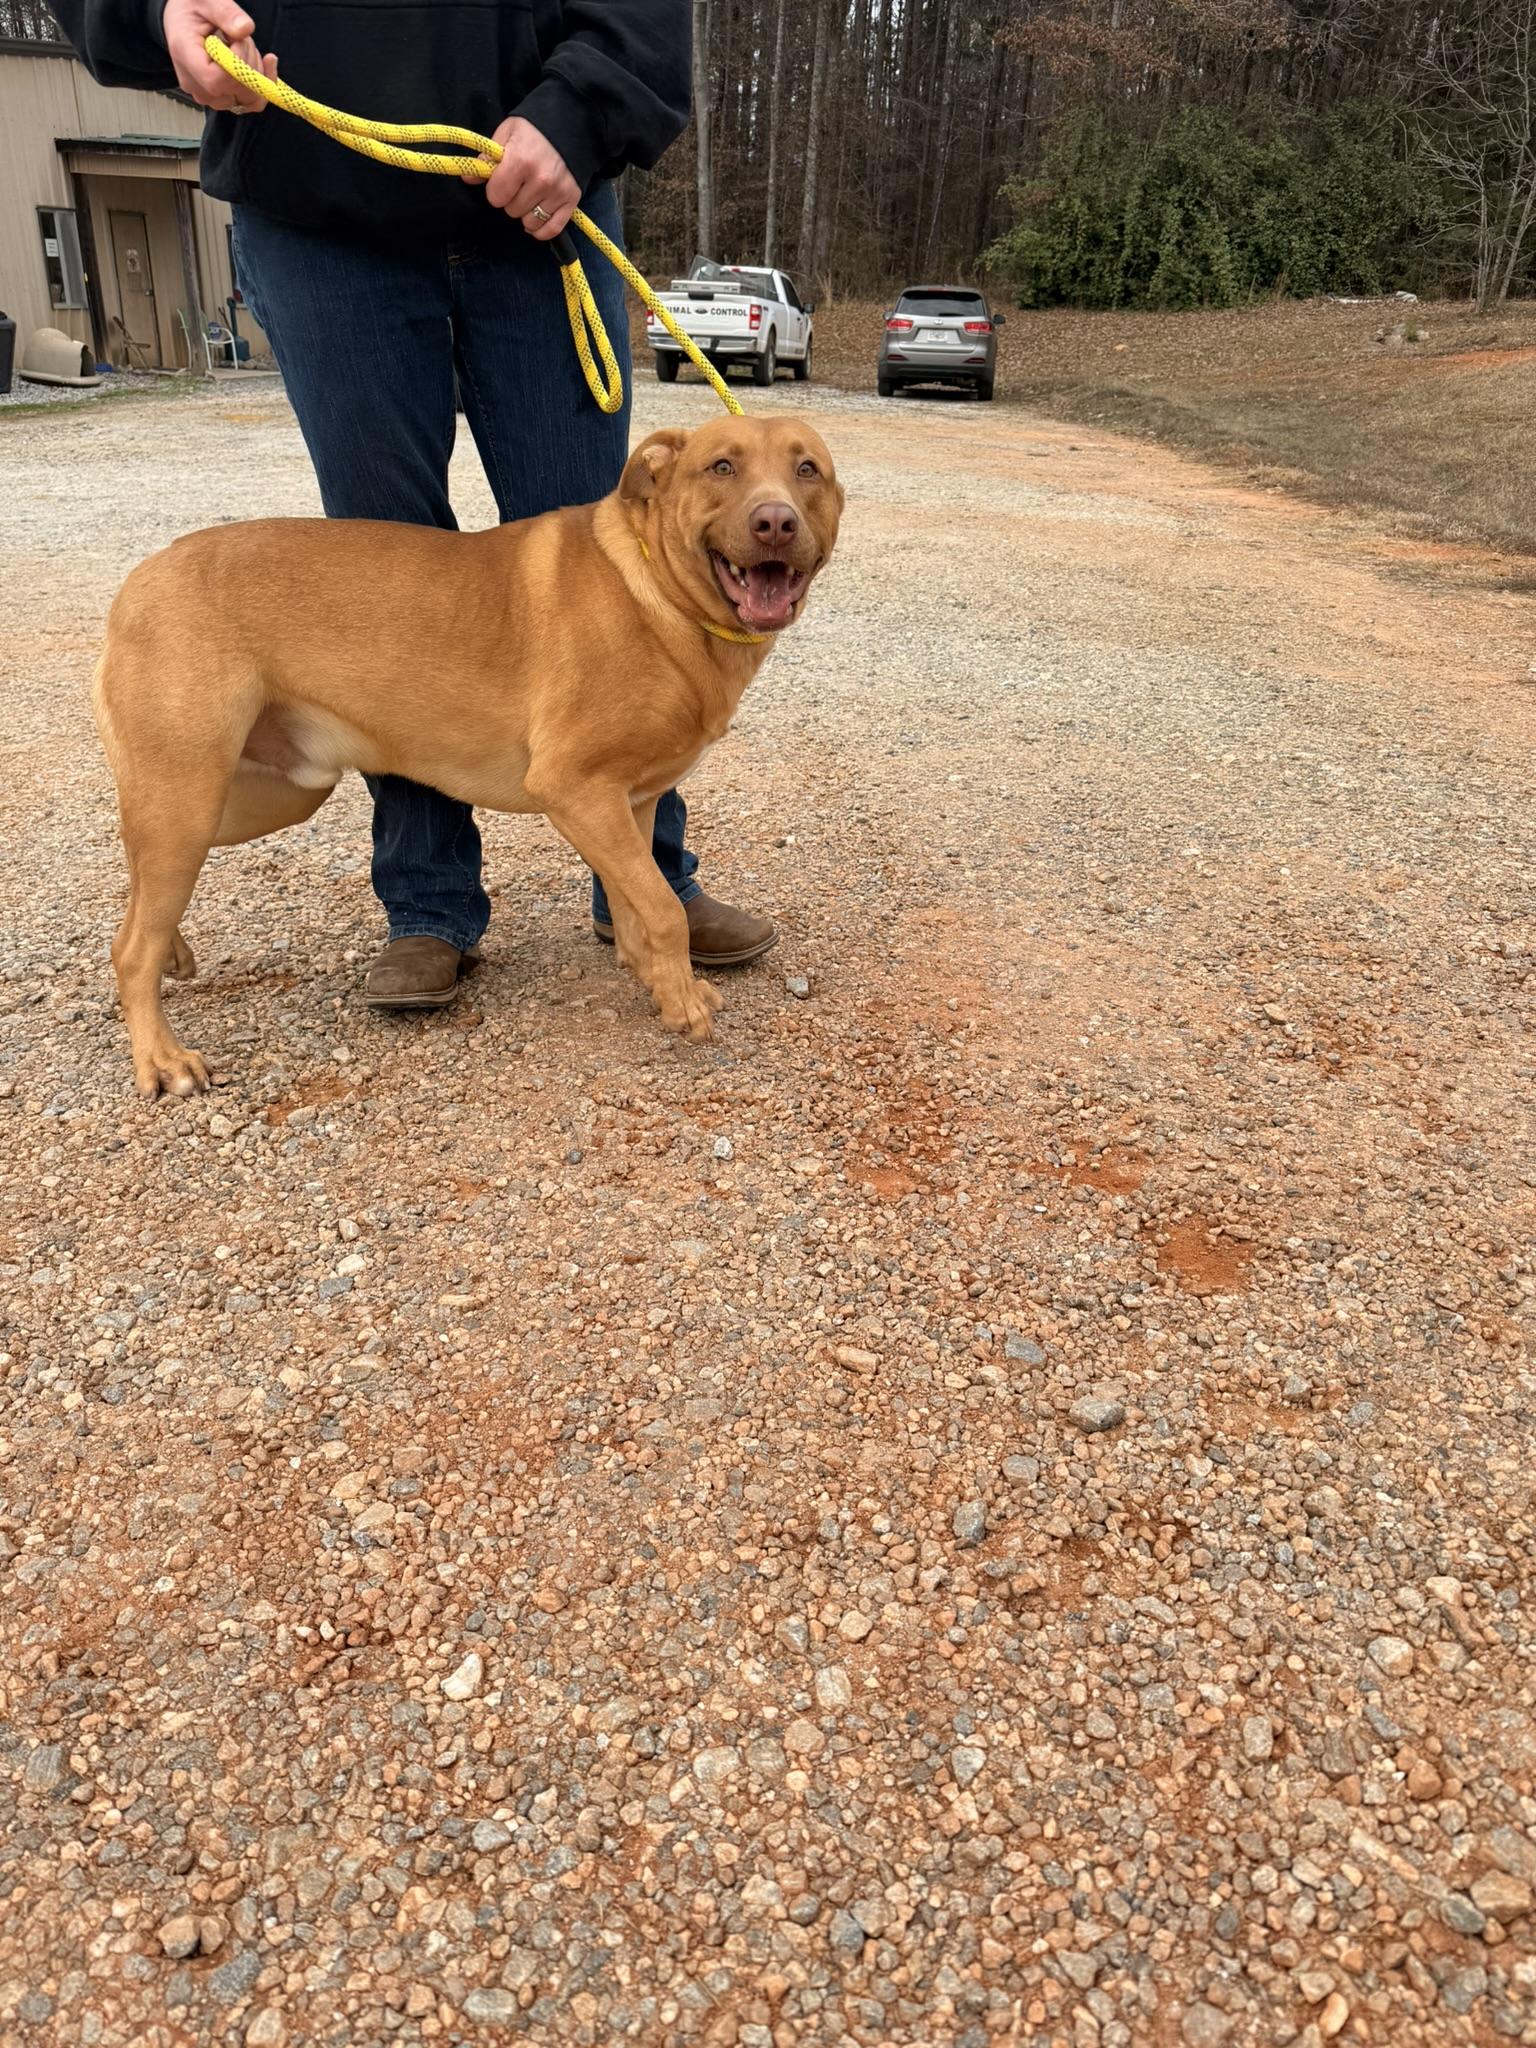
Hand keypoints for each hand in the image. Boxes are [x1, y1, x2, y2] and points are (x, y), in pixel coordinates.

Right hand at [162, 0, 277, 110]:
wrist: (183, 17)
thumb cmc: (191, 7)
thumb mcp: (207, 0)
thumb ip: (226, 13)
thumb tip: (245, 29)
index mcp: (184, 55)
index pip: (215, 80)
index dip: (236, 64)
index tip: (238, 39)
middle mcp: (194, 82)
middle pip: (233, 90)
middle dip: (249, 61)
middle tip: (240, 36)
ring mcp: (207, 94)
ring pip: (246, 98)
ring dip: (256, 70)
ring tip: (242, 44)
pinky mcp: (221, 97)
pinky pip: (251, 102)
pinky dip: (264, 83)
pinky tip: (268, 62)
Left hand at [471, 117, 578, 239]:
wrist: (569, 125)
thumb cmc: (533, 130)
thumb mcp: (506, 134)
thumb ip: (487, 157)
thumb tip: (468, 178)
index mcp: (520, 161)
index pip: (496, 196)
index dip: (494, 190)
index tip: (500, 181)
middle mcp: (541, 180)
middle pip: (512, 210)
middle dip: (511, 200)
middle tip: (518, 185)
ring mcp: (557, 192)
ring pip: (530, 222)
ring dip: (526, 213)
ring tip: (529, 196)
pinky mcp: (571, 200)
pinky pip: (551, 229)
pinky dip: (541, 230)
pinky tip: (535, 219)